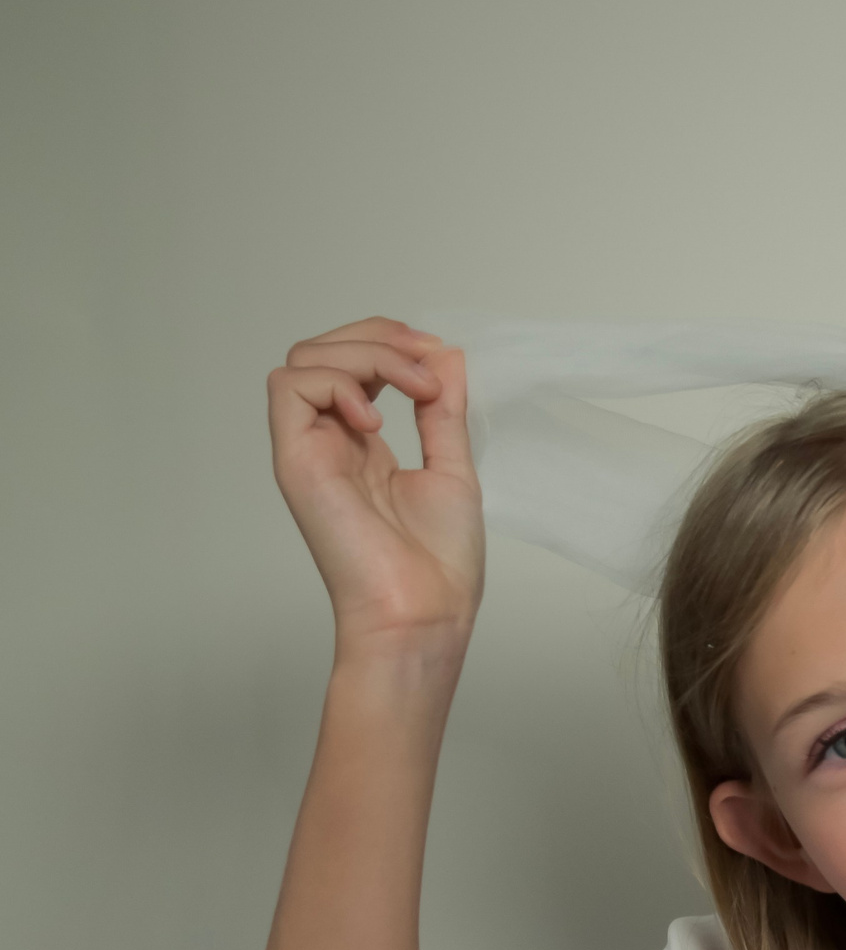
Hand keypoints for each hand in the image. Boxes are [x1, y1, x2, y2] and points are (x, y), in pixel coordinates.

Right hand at [266, 317, 481, 656]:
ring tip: (416, 390)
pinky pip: (290, 387)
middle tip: (427, 359)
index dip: (391, 343)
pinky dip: (338, 383)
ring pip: (304, 359)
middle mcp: (330, 441)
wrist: (422, 612)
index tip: (439, 357)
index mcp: (364, 444)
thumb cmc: (438, 564)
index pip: (354, 363)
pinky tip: (376, 421)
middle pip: (323, 350)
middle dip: (378, 336)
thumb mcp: (451, 466)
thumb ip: (443, 411)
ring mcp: (309, 449)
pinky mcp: (295, 460)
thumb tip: (446, 355)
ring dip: (366, 355)